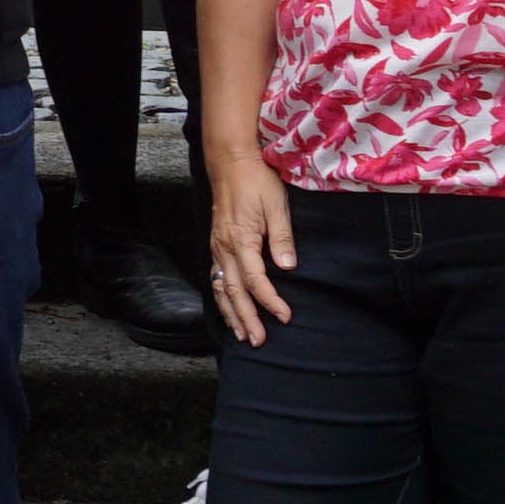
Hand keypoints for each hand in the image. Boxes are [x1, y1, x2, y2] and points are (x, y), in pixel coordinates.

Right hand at [202, 153, 294, 344]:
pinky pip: (216, 279)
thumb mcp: (276, 205)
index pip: (254, 279)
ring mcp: (217, 247)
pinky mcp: (216, 245)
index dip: (270, 300)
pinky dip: (222, 299)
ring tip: (243, 335)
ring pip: (220, 288)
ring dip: (231, 314)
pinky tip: (229, 311)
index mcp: (240, 239)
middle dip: (246, 318)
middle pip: (233, 291)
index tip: (285, 316)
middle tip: (258, 340)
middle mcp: (224, 248)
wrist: (231, 163)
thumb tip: (288, 268)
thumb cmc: (256, 181)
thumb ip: (281, 238)